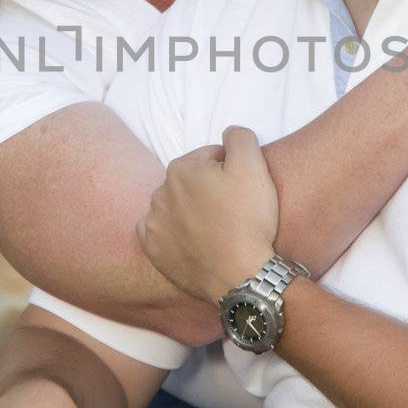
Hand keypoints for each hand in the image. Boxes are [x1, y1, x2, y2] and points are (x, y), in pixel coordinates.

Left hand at [137, 126, 277, 301]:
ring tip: (216, 229)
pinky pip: (160, 232)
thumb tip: (228, 132)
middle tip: (233, 210)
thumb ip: (239, 137)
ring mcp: (154, 223)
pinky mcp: (153, 250)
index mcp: (181, 167)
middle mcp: (160, 191)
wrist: (241, 274)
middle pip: (192, 182)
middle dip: (209, 190)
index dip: (231, 171)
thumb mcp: (254, 165)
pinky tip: (193, 241)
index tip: (243, 190)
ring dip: (192, 211)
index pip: (210, 158)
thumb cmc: (248, 219)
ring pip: (176, 206)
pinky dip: (174, 233)